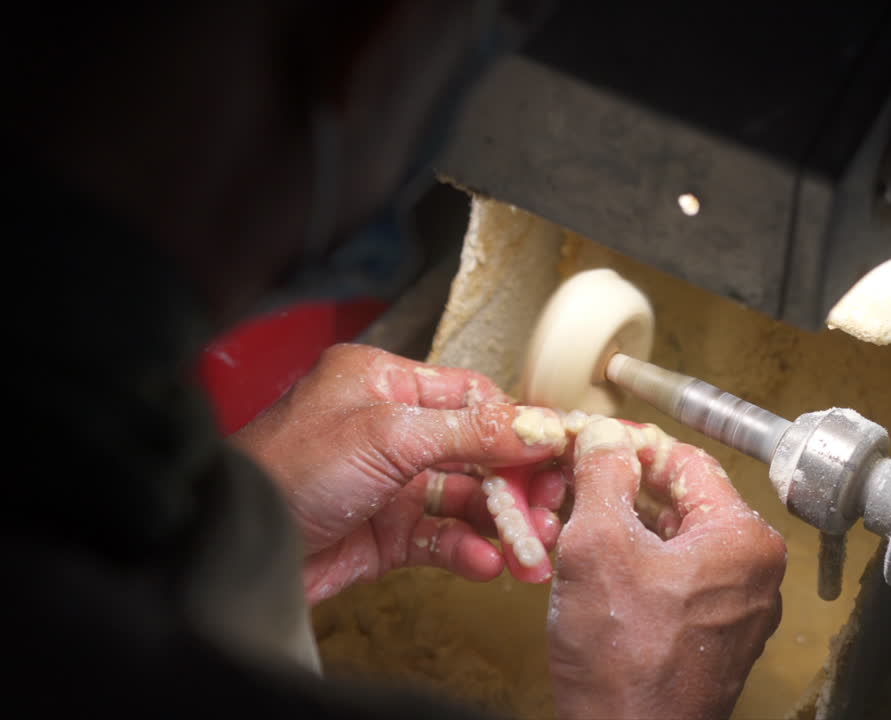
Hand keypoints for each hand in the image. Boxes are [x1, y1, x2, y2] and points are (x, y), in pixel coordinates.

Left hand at [230, 344, 569, 603]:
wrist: (234, 551)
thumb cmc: (287, 471)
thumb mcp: (387, 437)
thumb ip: (469, 431)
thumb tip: (539, 425)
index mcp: (383, 385)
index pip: (471, 398)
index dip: (518, 426)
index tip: (559, 453)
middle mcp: (389, 430)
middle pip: (477, 450)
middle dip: (518, 483)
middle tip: (551, 509)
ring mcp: (388, 483)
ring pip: (466, 500)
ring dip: (501, 524)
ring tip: (533, 549)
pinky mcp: (385, 534)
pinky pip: (441, 539)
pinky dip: (468, 551)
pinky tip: (486, 564)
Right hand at [548, 418, 786, 719]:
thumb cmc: (625, 666)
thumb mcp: (598, 546)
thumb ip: (603, 476)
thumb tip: (605, 437)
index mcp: (743, 539)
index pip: (688, 462)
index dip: (633, 445)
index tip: (597, 441)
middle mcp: (755, 572)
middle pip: (684, 502)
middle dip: (625, 489)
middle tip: (579, 481)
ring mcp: (738, 609)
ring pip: (677, 543)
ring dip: (627, 528)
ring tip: (577, 524)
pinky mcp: (714, 637)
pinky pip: (678, 581)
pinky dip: (638, 567)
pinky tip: (596, 571)